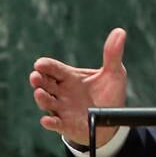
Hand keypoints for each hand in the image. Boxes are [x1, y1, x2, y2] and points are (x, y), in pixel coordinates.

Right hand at [30, 28, 127, 146]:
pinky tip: (47, 120)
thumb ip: (113, 54)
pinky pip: (55, 124)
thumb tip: (120, 31)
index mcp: (69, 77)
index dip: (45, 66)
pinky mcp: (66, 125)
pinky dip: (50, 123)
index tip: (40, 64)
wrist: (111, 121)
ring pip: (46, 102)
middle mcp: (61, 92)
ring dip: (41, 98)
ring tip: (39, 93)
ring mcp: (61, 109)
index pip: (53, 69)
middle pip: (44, 84)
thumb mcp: (114, 73)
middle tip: (35, 76)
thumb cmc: (109, 94)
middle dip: (38, 80)